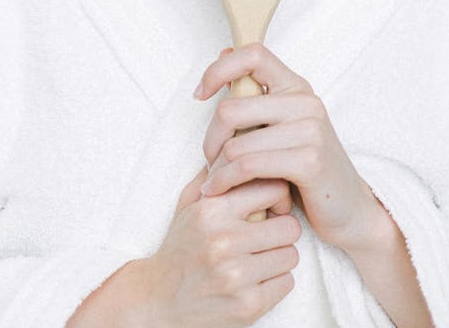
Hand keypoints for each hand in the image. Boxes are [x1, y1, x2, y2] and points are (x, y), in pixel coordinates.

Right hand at [140, 165, 300, 327]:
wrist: (157, 302)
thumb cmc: (179, 249)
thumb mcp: (189, 205)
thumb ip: (215, 175)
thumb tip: (242, 143)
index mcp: (212, 210)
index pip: (272, 188)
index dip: (278, 195)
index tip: (272, 205)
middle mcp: (224, 241)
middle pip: (290, 226)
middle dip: (283, 229)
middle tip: (271, 233)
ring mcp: (236, 276)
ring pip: (291, 255)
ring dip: (280, 256)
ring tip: (261, 257)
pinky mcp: (247, 306)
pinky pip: (286, 283)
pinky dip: (277, 281)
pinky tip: (257, 279)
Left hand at [195, 43, 383, 254]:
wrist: (350, 209)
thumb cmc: (307, 168)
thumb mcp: (283, 126)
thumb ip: (255, 95)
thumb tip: (224, 52)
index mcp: (296, 86)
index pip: (253, 54)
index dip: (219, 69)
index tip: (200, 94)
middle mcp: (305, 101)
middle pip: (231, 108)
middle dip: (210, 140)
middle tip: (210, 161)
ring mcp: (310, 129)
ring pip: (236, 143)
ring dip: (216, 168)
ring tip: (215, 181)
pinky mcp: (309, 161)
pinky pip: (249, 165)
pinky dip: (226, 181)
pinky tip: (221, 190)